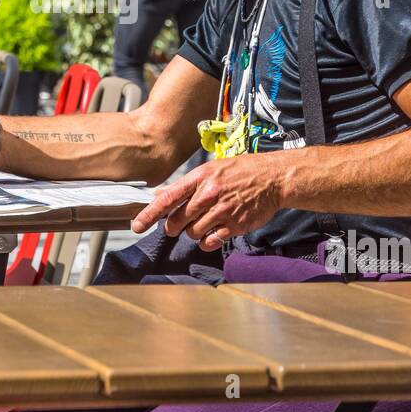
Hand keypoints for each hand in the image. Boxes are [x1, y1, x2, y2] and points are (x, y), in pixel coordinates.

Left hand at [131, 154, 286, 251]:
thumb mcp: (212, 169)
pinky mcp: (234, 226)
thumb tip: (160, 193)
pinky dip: (207, 241)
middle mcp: (209, 194)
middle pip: (177, 220)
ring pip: (192, 233)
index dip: (149, 214)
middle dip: (173, 226)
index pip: (168, 198)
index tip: (137, 225)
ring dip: (193, 232)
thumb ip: (186, 184)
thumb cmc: (242, 171)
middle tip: (177, 224)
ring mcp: (222, 211)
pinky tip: (213, 231)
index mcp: (201, 178)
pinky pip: (210, 242)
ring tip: (205, 221)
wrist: (273, 179)